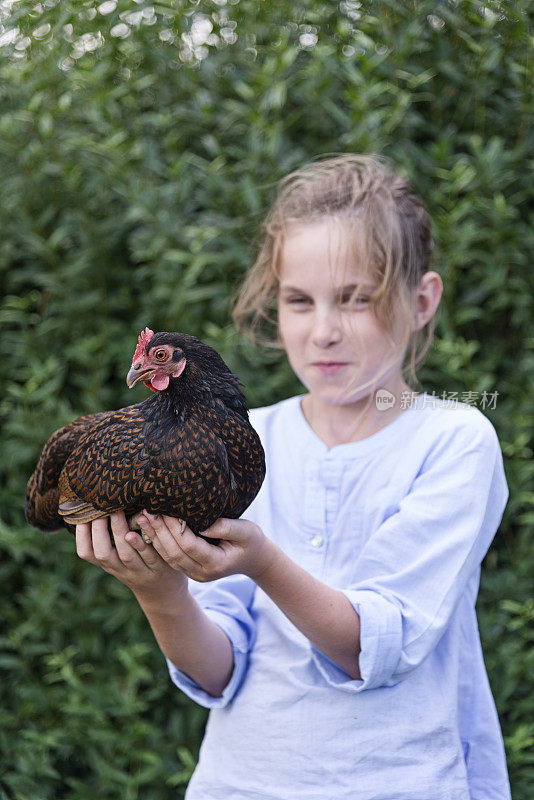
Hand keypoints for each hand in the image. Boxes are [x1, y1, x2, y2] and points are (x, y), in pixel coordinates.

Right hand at [75, 511, 187, 598]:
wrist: (162, 591)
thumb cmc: (138, 564)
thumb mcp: (120, 556)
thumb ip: (110, 538)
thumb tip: (97, 506)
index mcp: (108, 564)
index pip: (86, 553)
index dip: (82, 535)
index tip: (84, 515)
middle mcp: (120, 570)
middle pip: (104, 554)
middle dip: (100, 531)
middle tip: (103, 510)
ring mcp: (139, 572)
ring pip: (127, 555)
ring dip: (121, 534)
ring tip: (118, 512)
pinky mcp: (159, 569)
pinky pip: (151, 555)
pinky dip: (146, 540)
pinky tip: (144, 523)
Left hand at [137, 512, 275, 582]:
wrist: (254, 559)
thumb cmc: (251, 541)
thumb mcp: (246, 531)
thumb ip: (226, 528)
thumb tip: (203, 523)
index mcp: (216, 564)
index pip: (190, 545)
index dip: (176, 528)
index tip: (165, 510)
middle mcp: (203, 573)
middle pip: (175, 553)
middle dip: (159, 532)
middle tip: (146, 512)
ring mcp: (195, 574)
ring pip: (169, 557)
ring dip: (155, 538)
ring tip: (142, 518)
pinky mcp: (189, 569)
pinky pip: (170, 558)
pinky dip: (159, 543)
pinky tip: (150, 528)